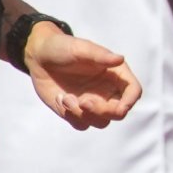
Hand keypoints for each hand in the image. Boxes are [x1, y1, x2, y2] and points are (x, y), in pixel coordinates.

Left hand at [22, 24, 139, 127]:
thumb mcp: (80, 48)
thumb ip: (100, 55)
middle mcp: (108, 91)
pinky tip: (60, 99)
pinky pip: (81, 124)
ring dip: (83, 114)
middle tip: (83, 101)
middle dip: (103, 111)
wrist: (39, 56)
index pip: (133, 91)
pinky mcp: (77, 112)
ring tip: (65, 98)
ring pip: (101, 122)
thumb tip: (119, 59)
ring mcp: (93, 103)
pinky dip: (71, 116)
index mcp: (115, 75)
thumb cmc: (62, 47)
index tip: (121, 107)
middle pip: (118, 112)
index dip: (130, 101)